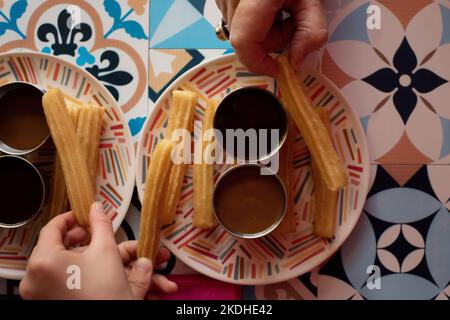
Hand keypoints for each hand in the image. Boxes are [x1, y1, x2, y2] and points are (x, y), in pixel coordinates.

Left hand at [19, 203, 176, 299]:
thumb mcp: (107, 251)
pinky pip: (64, 281)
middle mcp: (35, 279)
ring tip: (105, 255)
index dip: (71, 218)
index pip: (52, 228)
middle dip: (83, 240)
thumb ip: (101, 225)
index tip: (83, 216)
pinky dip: (83, 273)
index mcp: (44, 261)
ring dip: (88, 257)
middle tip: (95, 235)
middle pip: (59, 248)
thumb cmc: (105, 295)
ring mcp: (40, 294)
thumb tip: (97, 208)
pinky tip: (102, 271)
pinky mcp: (50, 302)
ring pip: (65, 266)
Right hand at [216, 0, 327, 75]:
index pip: (245, 42)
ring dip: (264, 30)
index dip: (260, 63)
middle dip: (272, 41)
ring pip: (240, 32)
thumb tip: (296, 62)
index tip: (278, 68)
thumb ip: (310, 32)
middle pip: (246, 40)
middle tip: (290, 21)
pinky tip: (267, 4)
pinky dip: (255, 20)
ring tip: (279, 8)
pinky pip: (236, 20)